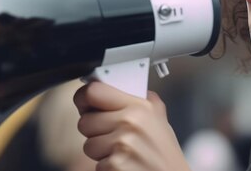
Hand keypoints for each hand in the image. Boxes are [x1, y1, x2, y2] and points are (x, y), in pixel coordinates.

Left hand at [73, 82, 191, 170]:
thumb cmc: (165, 154)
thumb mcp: (159, 119)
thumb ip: (140, 100)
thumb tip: (116, 86)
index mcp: (140, 106)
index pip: (93, 91)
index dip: (85, 98)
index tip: (85, 103)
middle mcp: (131, 122)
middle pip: (85, 121)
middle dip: (96, 132)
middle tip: (114, 137)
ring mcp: (123, 144)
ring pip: (88, 144)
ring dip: (101, 152)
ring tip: (123, 153)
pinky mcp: (115, 165)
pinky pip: (96, 164)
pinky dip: (107, 168)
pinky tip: (125, 165)